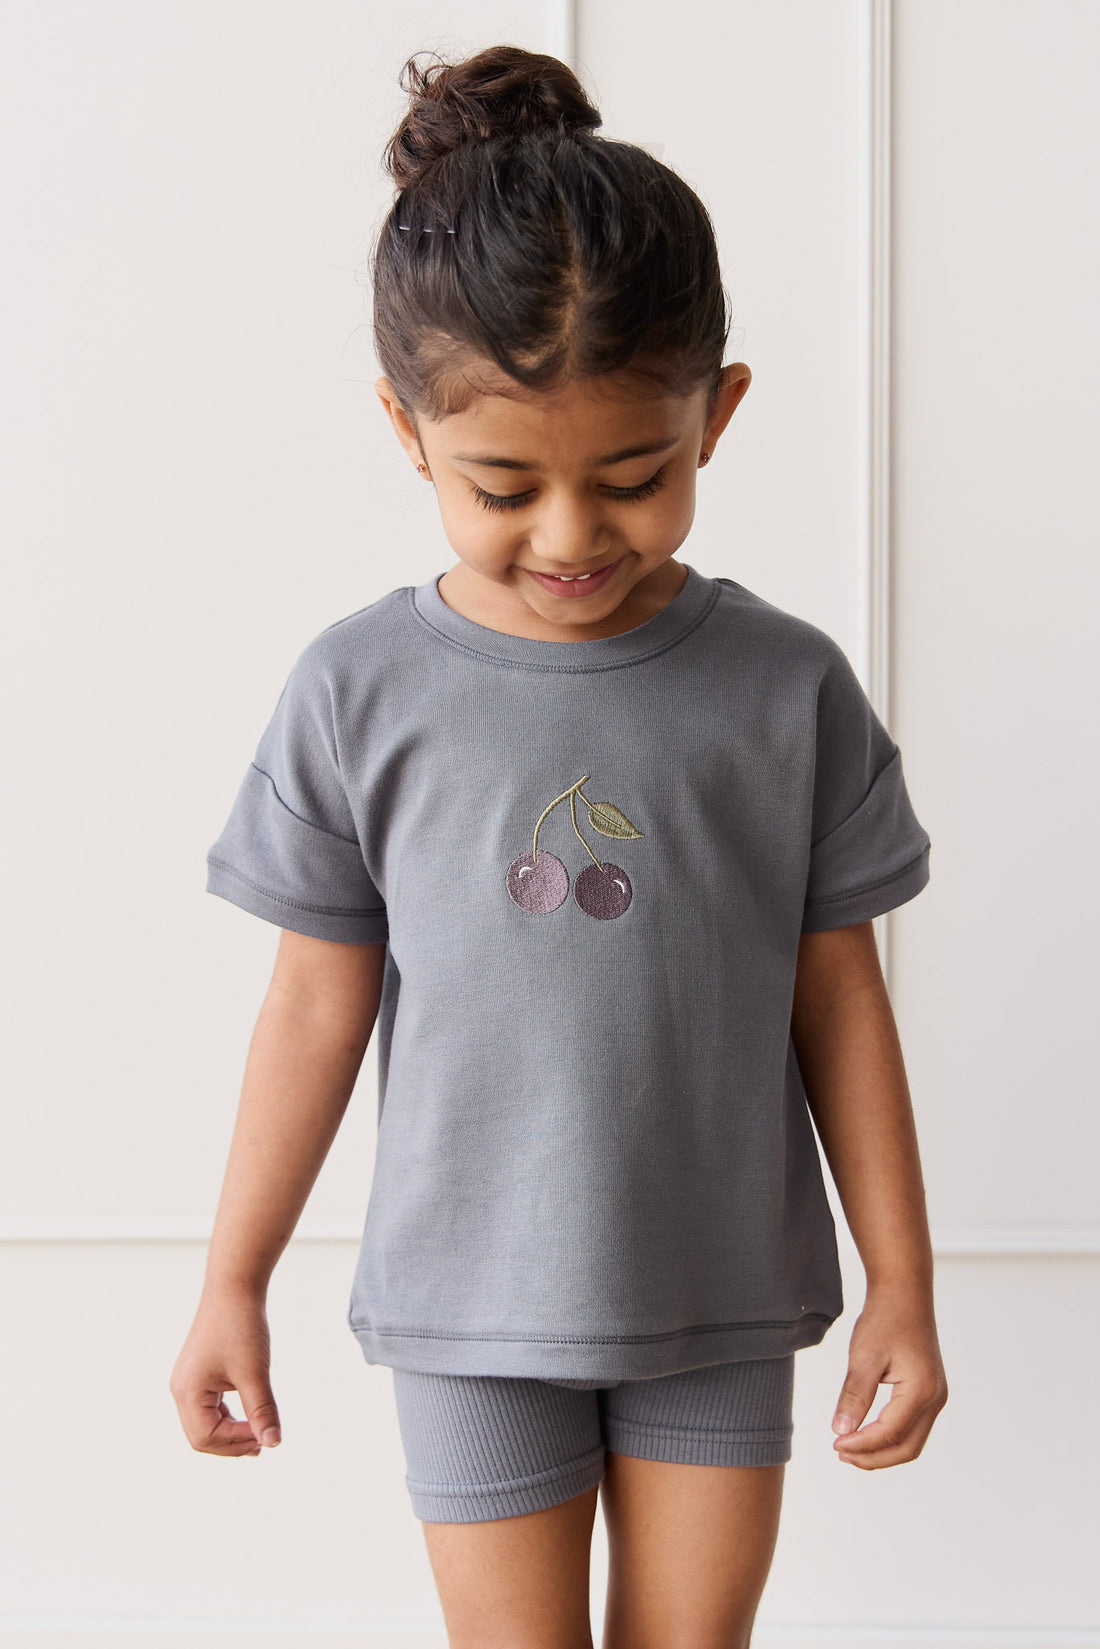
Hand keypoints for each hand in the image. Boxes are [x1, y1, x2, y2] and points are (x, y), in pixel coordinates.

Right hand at [169, 1286, 282, 1457]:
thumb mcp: (254, 1372)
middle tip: (263, 1445)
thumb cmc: (241, 1326)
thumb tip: (273, 1443)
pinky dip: (228, 1417)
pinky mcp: (199, 1373)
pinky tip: (248, 1416)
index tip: (265, 1438)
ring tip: (258, 1437)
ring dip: (230, 1433)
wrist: (234, 1286)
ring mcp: (189, 1381)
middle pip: (201, 1436)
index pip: (206, 1437)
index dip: (236, 1443)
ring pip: (205, 1423)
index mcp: (187, 1392)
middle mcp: (181, 1389)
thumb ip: (262, 1410)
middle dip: (231, 1444)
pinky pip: (209, 1407)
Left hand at [831, 1283, 948, 1468]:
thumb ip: (854, 1396)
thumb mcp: (864, 1356)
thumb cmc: (885, 1318)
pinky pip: (913, 1426)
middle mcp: (935, 1398)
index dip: (861, 1445)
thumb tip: (841, 1431)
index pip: (889, 1433)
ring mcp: (936, 1396)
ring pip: (912, 1441)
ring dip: (882, 1450)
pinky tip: (866, 1431)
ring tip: (850, 1446)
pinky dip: (890, 1437)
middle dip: (873, 1457)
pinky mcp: (930, 1391)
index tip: (835, 1443)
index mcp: (921, 1391)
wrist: (904, 1292)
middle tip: (840, 1452)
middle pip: (906, 1447)